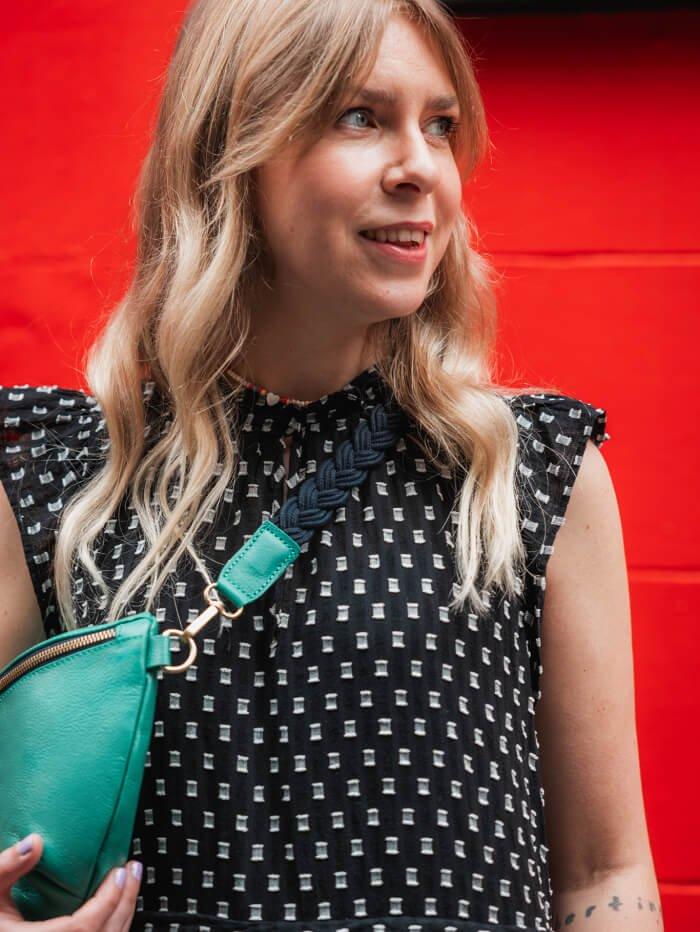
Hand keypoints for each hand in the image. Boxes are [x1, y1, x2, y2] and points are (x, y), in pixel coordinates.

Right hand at [0, 834, 142, 931]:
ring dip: (123, 915)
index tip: (120, 872)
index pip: (84, 927)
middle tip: (133, 870)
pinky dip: (112, 927)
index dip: (108, 901)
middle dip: (125, 902)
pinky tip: (115, 909)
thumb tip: (36, 842)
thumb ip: (8, 868)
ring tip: (130, 885)